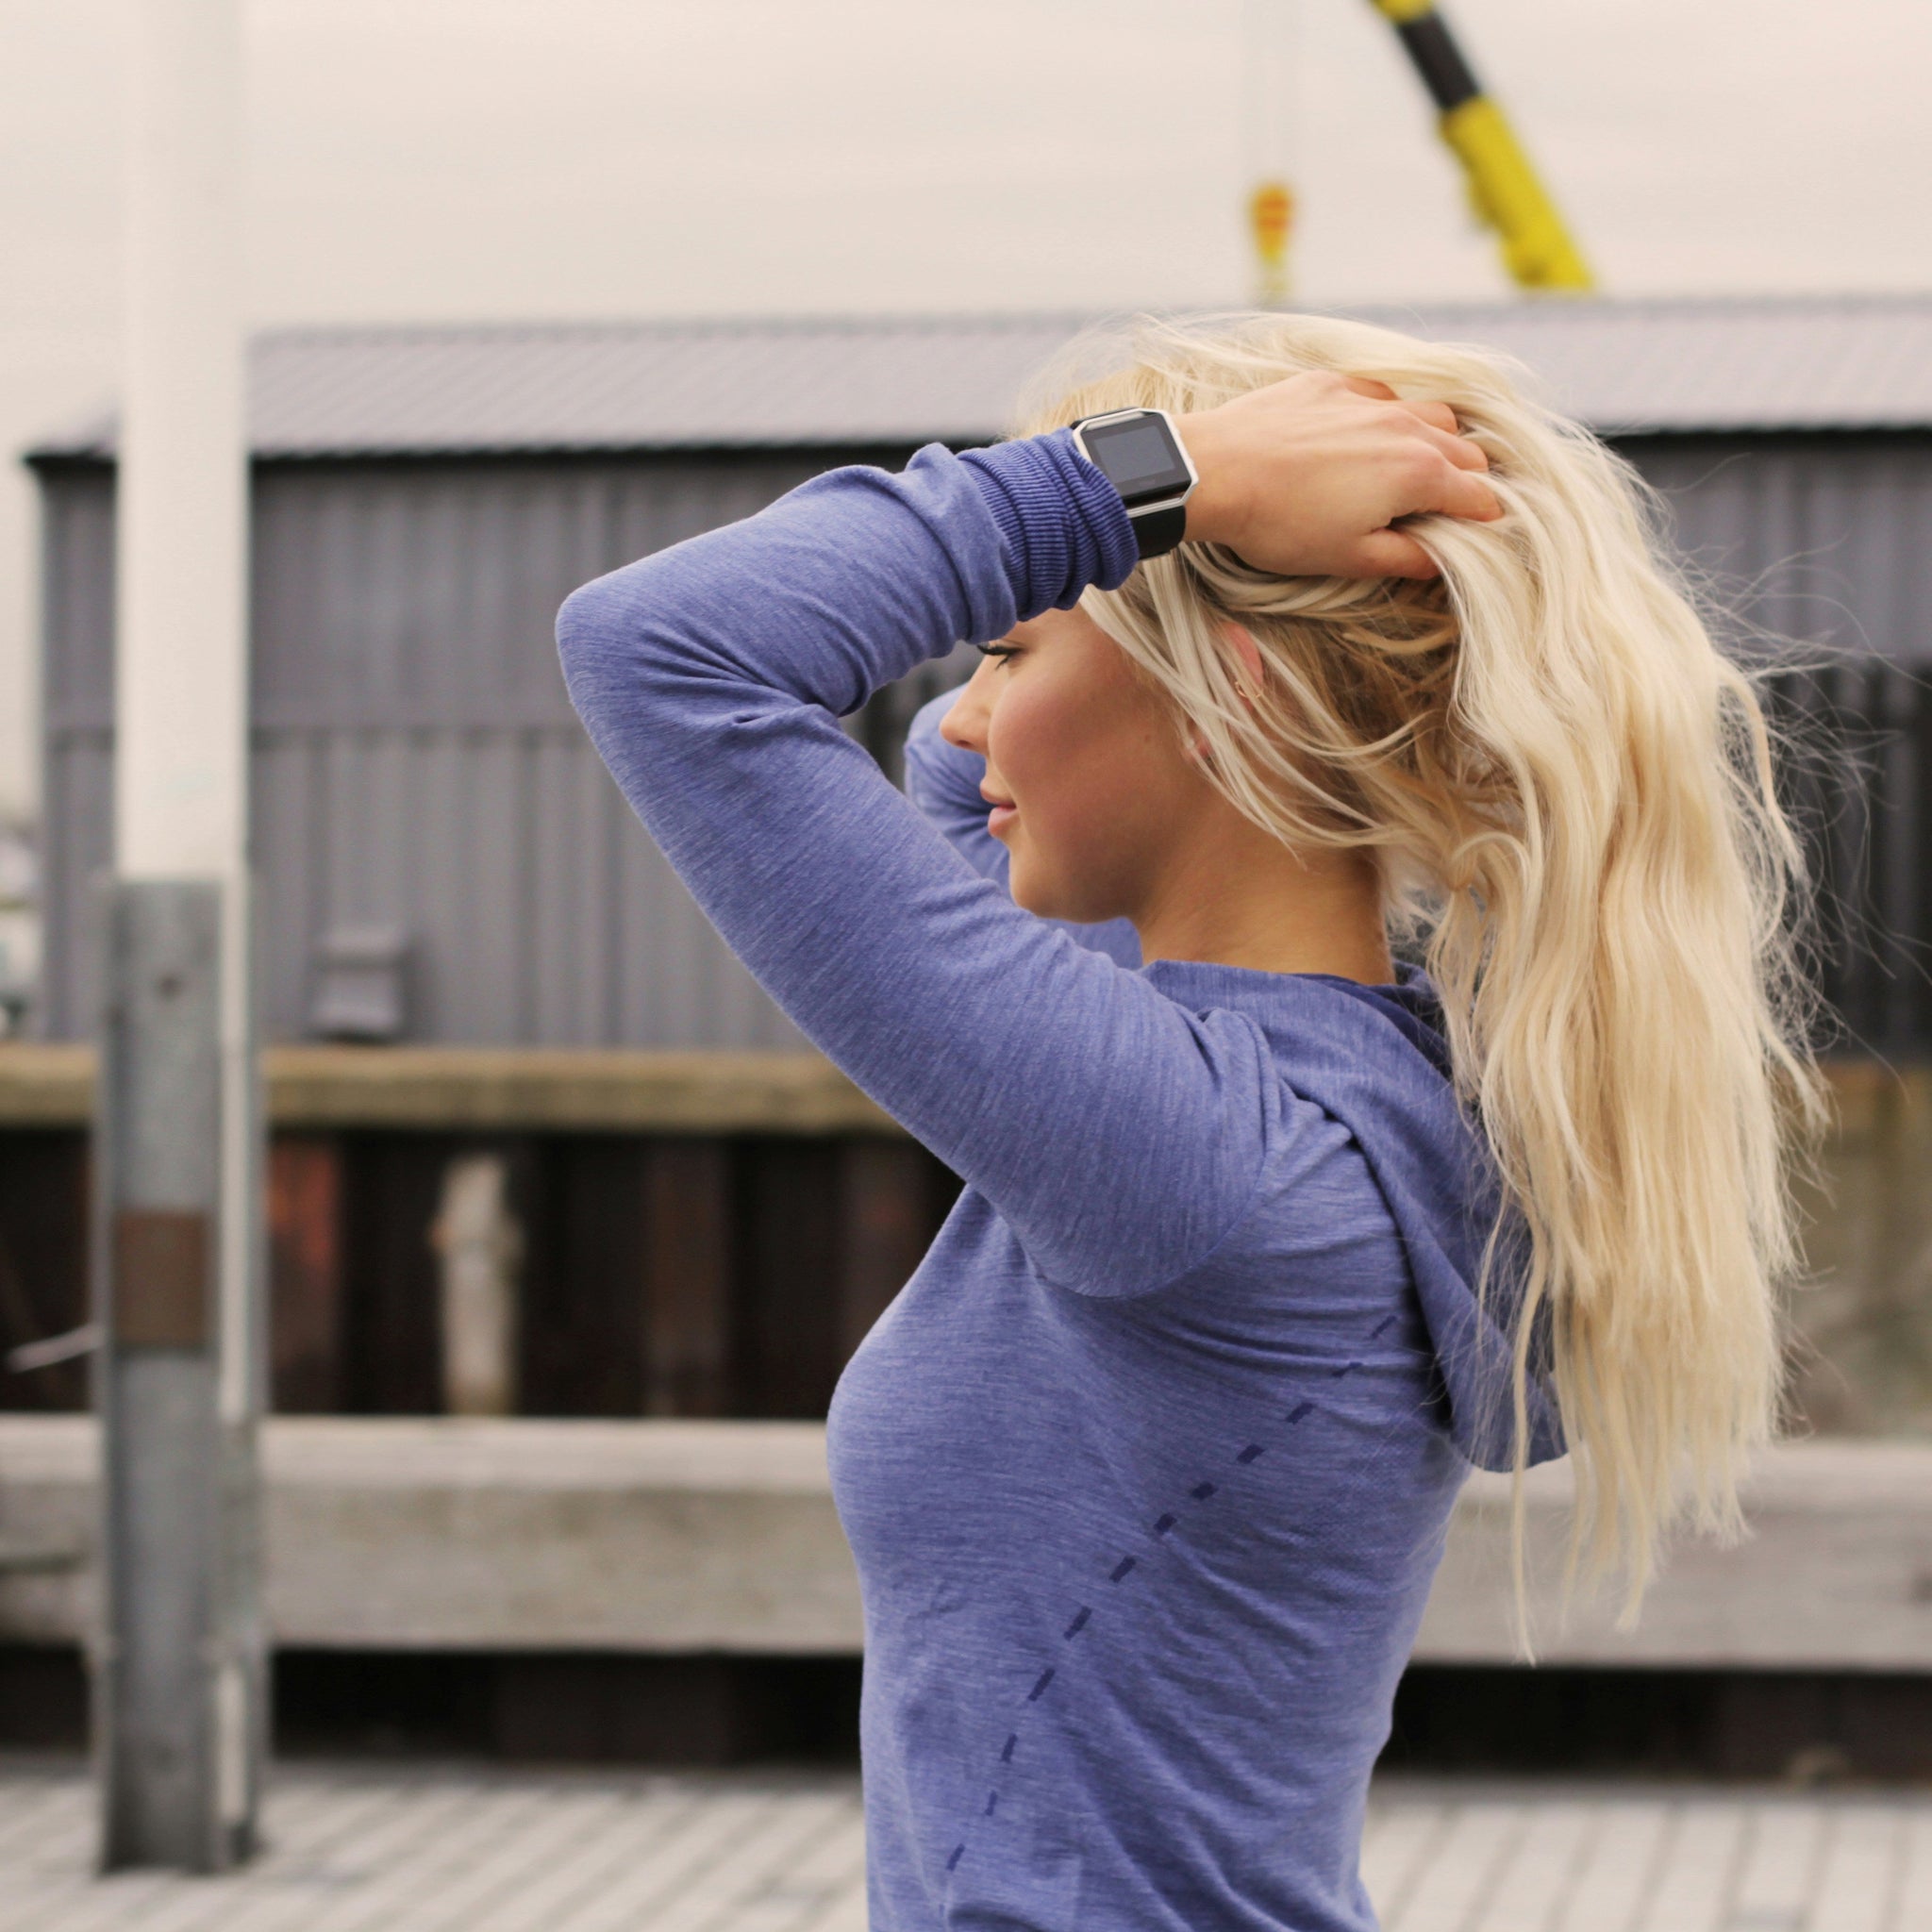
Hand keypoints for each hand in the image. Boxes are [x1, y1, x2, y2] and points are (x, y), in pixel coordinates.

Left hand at [1173, 372, 1500, 578]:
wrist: (1216, 471)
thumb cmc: (1281, 524)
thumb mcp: (1349, 558)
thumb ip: (1406, 557)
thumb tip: (1441, 560)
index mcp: (1419, 473)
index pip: (1479, 496)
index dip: (1484, 521)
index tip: (1475, 536)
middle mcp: (1406, 426)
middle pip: (1467, 451)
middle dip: (1466, 482)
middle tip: (1442, 510)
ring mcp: (1370, 399)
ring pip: (1432, 413)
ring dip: (1437, 442)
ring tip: (1410, 472)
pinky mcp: (1334, 384)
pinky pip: (1382, 394)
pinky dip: (1389, 417)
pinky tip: (1363, 439)